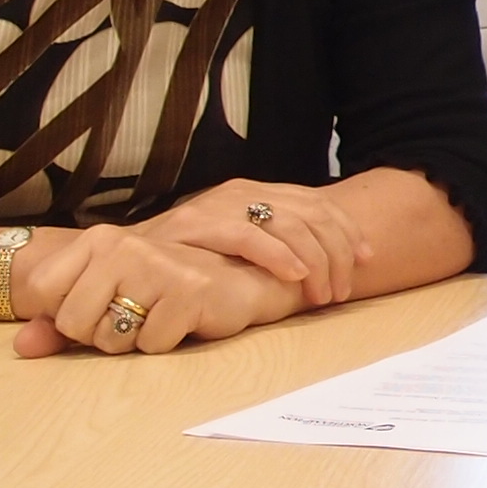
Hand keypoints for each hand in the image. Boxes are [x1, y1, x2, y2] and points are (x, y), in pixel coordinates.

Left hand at [14, 225, 296, 357]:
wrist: (239, 280)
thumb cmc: (165, 291)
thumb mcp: (108, 299)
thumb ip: (58, 323)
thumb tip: (22, 349)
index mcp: (99, 239)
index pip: (42, 291)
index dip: (64, 314)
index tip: (98, 307)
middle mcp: (124, 245)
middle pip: (72, 322)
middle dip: (99, 335)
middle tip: (134, 317)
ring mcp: (156, 266)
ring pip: (111, 338)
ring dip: (133, 342)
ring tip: (158, 318)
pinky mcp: (188, 291)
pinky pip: (151, 344)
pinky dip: (164, 344)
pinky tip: (182, 322)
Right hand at [139, 179, 370, 305]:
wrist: (119, 257)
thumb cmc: (185, 261)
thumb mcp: (239, 248)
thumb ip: (278, 246)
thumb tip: (340, 263)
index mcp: (256, 193)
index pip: (317, 204)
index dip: (347, 230)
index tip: (367, 259)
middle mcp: (241, 193)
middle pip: (310, 213)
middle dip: (336, 252)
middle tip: (342, 291)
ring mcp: (218, 205)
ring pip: (288, 223)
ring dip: (314, 260)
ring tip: (323, 294)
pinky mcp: (196, 224)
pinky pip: (248, 235)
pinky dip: (277, 254)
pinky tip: (295, 276)